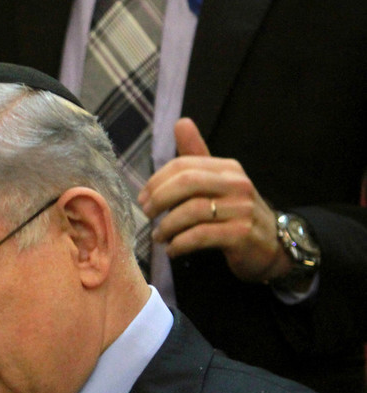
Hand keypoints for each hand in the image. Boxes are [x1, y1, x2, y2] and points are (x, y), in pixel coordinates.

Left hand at [138, 118, 293, 282]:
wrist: (270, 245)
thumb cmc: (235, 212)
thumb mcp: (217, 182)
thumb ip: (197, 156)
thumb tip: (181, 122)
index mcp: (228, 168)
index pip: (184, 166)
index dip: (157, 181)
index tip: (142, 198)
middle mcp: (237, 184)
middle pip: (187, 183)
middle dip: (159, 199)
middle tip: (146, 215)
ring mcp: (242, 209)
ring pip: (193, 211)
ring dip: (167, 226)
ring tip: (158, 236)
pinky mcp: (241, 235)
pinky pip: (201, 236)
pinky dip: (180, 243)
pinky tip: (172, 249)